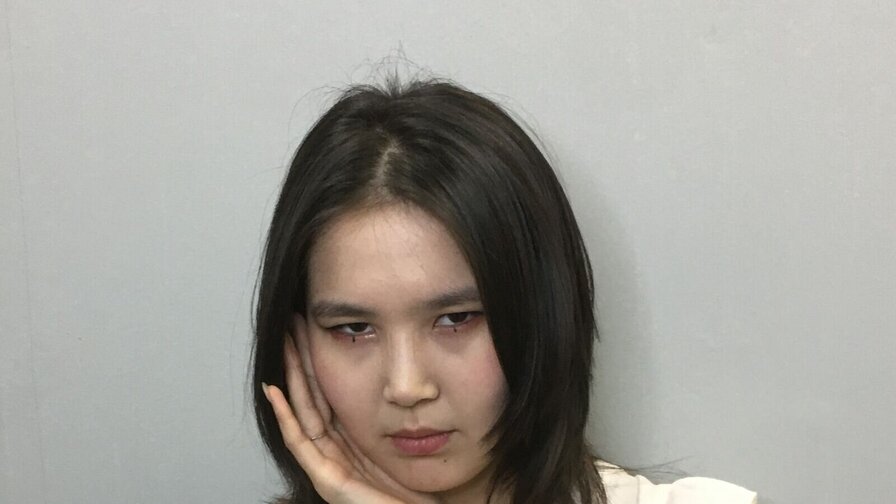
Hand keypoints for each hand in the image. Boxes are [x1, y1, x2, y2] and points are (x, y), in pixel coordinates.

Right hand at [262, 315, 439, 503]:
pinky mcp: (328, 480)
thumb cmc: (418, 489)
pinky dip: (285, 416)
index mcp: (352, 438)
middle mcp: (336, 449)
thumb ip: (400, 412)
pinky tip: (276, 391)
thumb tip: (411, 375)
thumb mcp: (408, 437)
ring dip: (290, 377)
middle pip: (310, 396)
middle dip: (301, 359)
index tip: (314, 325)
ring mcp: (329, 464)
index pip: (329, 391)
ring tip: (283, 345)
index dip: (319, 358)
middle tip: (292, 324)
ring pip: (302, 411)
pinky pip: (300, 443)